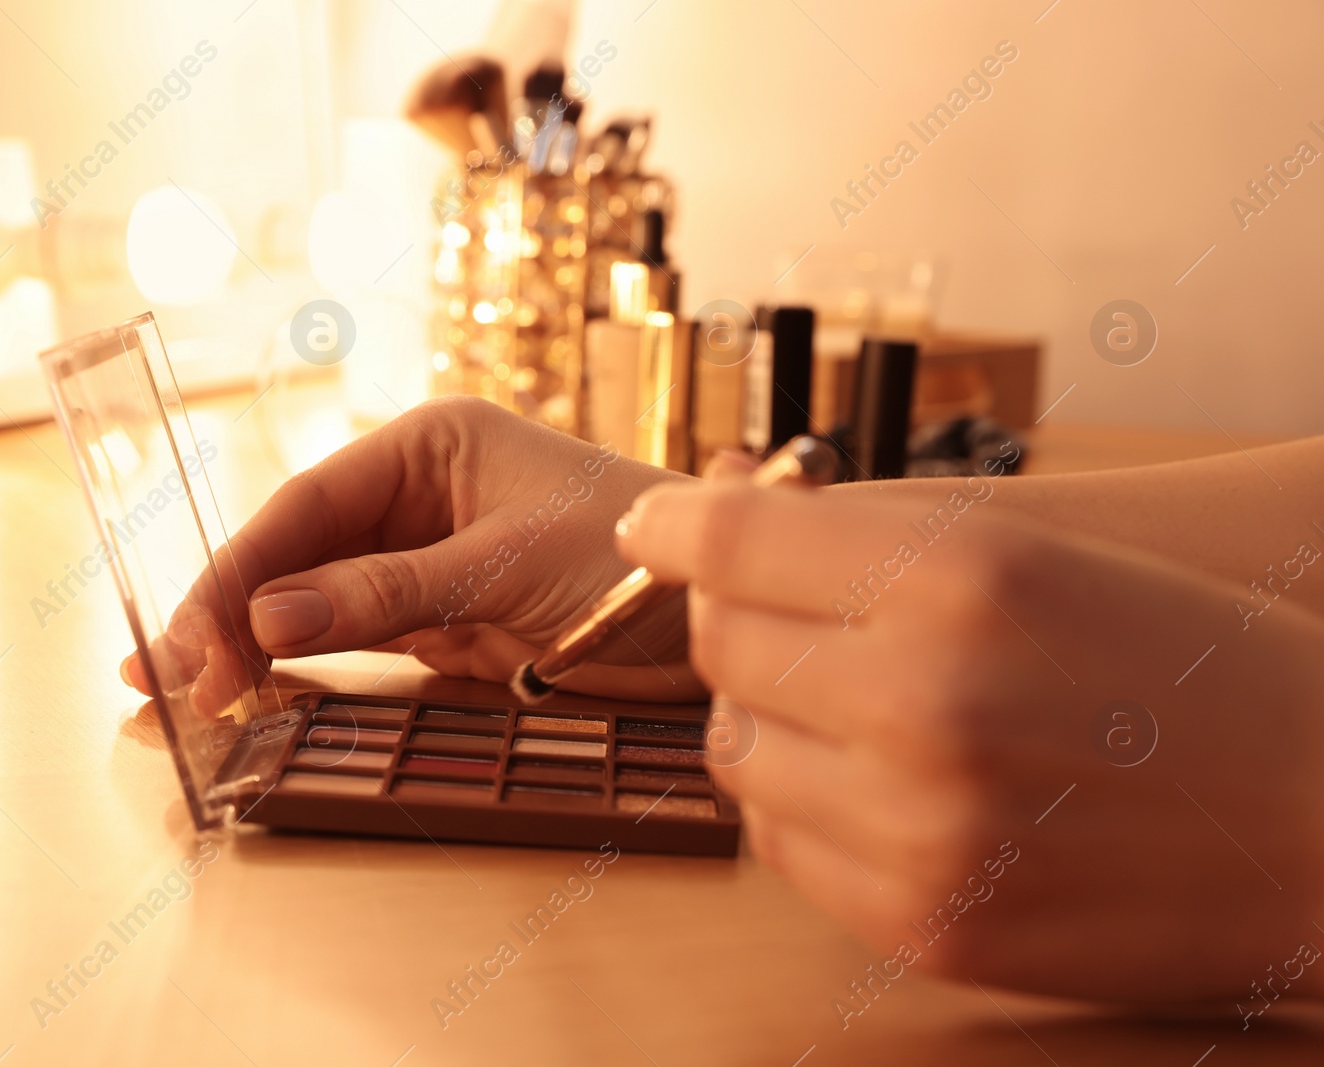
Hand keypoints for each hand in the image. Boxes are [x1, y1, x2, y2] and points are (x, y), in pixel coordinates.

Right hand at [124, 396, 702, 706]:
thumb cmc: (636, 553)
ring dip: (255, 643)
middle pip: (300, 551)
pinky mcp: (447, 619)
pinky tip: (258, 691)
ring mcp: (428, 560)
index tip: (195, 638)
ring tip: (184, 692)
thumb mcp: (507, 564)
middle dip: (231, 611)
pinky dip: (309, 667)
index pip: (309, 503)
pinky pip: (361, 640)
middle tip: (167, 680)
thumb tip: (267, 614)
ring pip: (319, 599)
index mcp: (431, 445)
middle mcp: (419, 495)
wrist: (725, 614)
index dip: (242, 570)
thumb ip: (389, 590)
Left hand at [617, 476, 1323, 1002]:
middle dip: (735, 615)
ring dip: (764, 712)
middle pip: (719, 642)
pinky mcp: (924, 921)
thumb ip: (881, 530)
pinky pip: (781, 844)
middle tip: (780, 613)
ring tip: (838, 701)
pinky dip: (800, 801)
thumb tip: (728, 513)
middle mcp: (924, 701)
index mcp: (961, 579)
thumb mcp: (1052, 551)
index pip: (735, 538)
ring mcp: (917, 827)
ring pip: (735, 748)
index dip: (677, 522)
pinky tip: (867, 779)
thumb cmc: (1197, 668)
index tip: (654, 523)